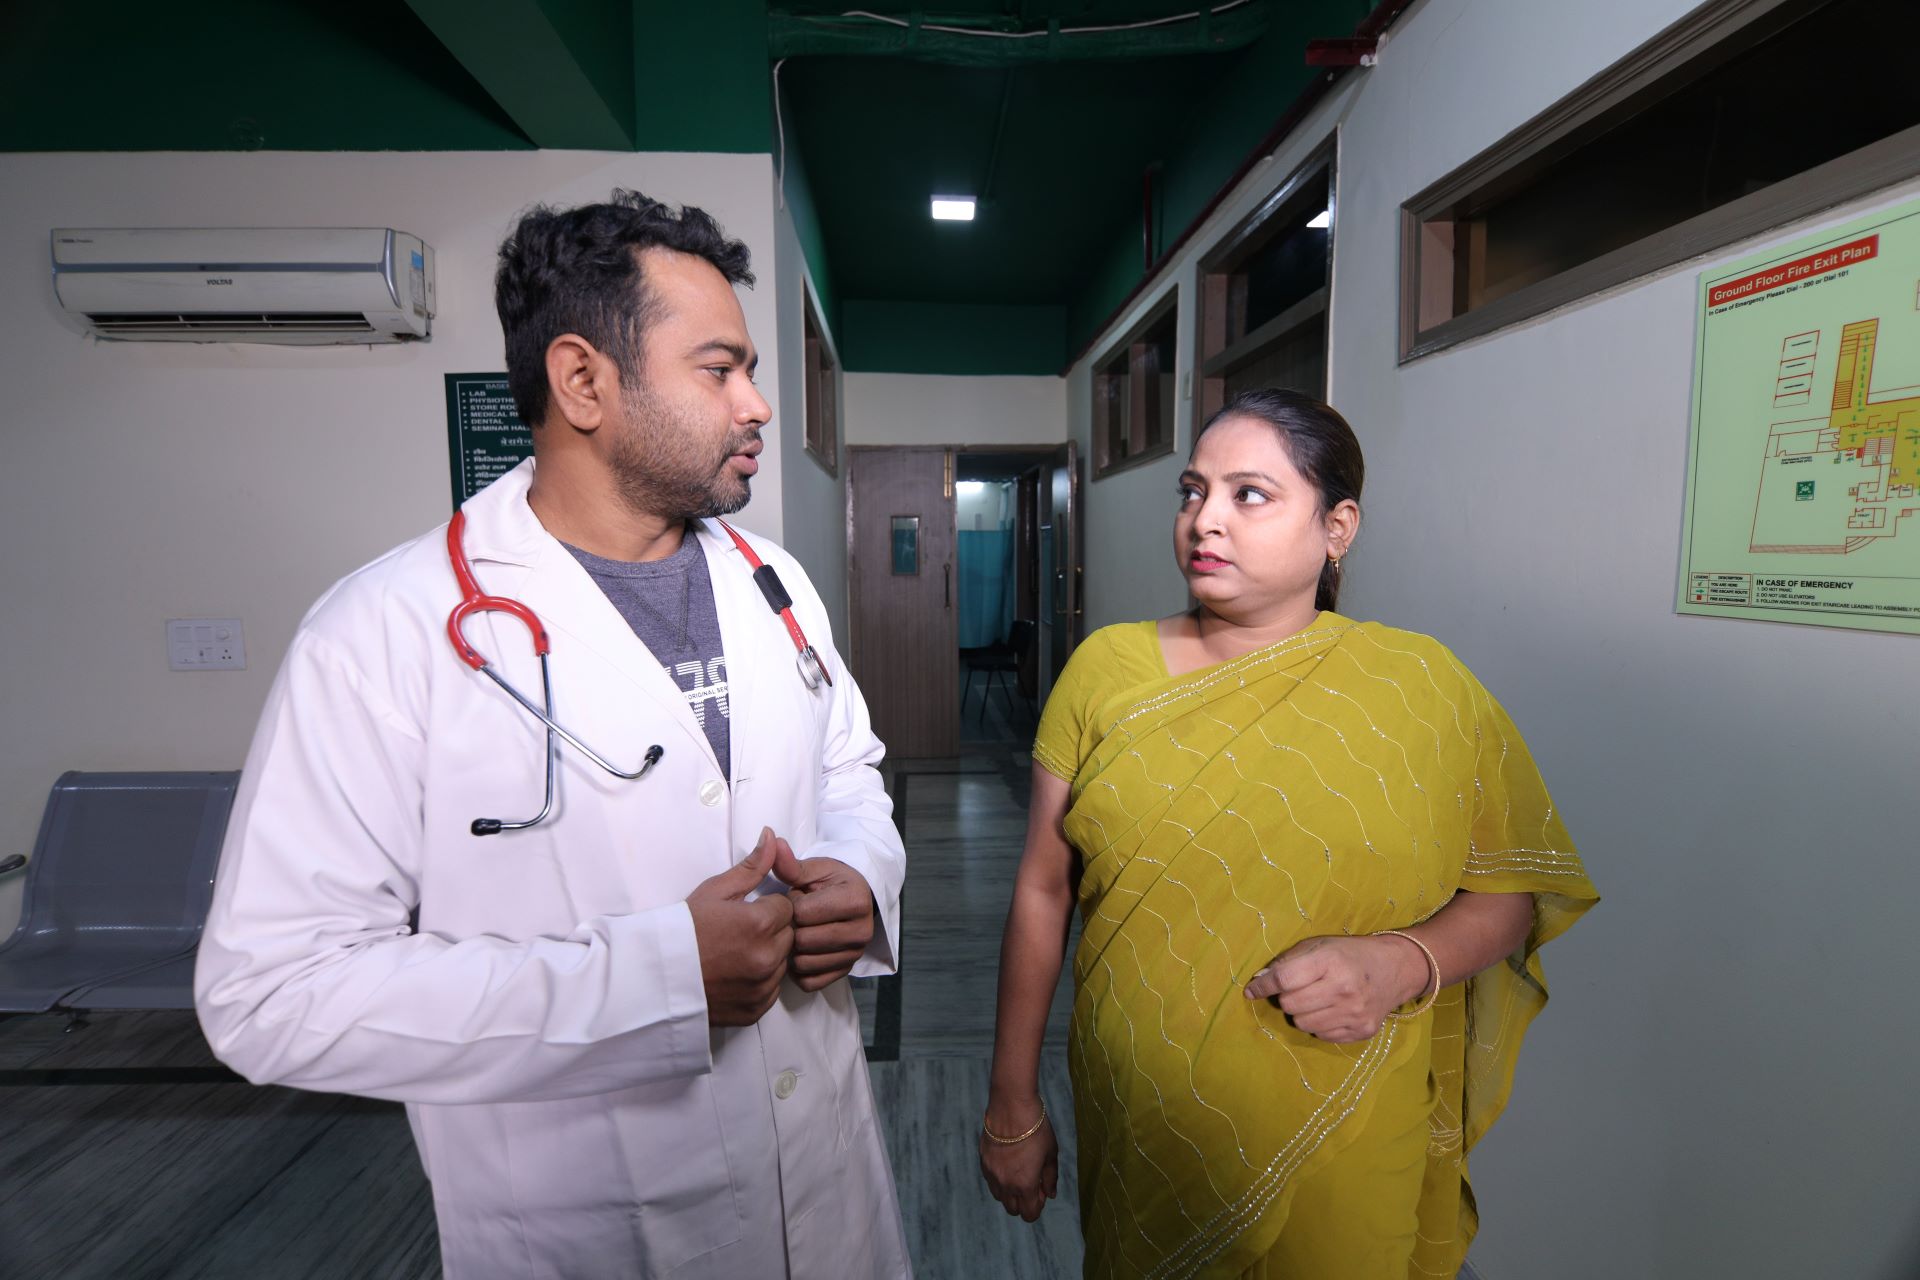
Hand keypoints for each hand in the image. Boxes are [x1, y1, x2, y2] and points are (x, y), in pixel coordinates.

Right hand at [687, 829, 795, 1026]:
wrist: (654, 977)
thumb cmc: (682, 929)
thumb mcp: (715, 891)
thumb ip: (751, 867)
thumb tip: (771, 836)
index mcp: (759, 924)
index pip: (788, 907)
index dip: (768, 907)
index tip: (747, 912)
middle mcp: (767, 958)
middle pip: (789, 935)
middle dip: (772, 930)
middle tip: (740, 932)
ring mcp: (762, 987)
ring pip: (783, 963)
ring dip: (769, 956)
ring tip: (736, 953)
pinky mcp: (755, 1009)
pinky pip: (772, 990)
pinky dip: (760, 982)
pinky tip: (735, 974)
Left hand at [770, 837, 875, 991]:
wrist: (855, 900)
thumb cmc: (831, 882)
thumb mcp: (814, 868)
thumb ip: (791, 864)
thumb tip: (772, 843)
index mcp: (856, 901)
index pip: (803, 913)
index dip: (790, 905)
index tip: (796, 897)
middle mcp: (862, 932)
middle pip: (803, 941)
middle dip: (791, 928)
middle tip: (795, 917)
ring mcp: (855, 955)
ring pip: (803, 964)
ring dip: (791, 950)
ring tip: (798, 931)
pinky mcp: (845, 972)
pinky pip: (808, 982)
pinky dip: (797, 970)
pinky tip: (800, 951)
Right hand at [978, 1095, 1057, 1221]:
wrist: (1011, 1108)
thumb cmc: (1036, 1130)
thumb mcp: (1051, 1154)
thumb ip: (1050, 1178)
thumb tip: (1051, 1194)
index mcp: (1025, 1186)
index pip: (1029, 1214)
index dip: (1038, 1206)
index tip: (1041, 1190)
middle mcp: (1006, 1185)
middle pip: (1013, 1209)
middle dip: (1023, 1202)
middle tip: (1031, 1182)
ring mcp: (992, 1175)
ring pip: (1000, 1197)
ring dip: (1010, 1192)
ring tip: (1018, 1172)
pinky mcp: (983, 1163)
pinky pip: (991, 1181)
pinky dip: (999, 1180)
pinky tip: (1007, 1163)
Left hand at [1243, 934, 1430, 1042]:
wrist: (1394, 968)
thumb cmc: (1349, 954)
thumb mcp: (1318, 946)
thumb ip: (1287, 961)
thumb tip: (1259, 981)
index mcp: (1330, 961)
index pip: (1284, 979)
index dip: (1263, 986)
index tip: (1252, 990)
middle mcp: (1343, 989)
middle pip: (1290, 1005)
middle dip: (1286, 998)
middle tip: (1297, 990)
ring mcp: (1354, 1013)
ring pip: (1303, 1024)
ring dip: (1301, 1013)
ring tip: (1315, 1000)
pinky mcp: (1362, 1030)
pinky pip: (1322, 1035)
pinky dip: (1319, 1024)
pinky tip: (1331, 1010)